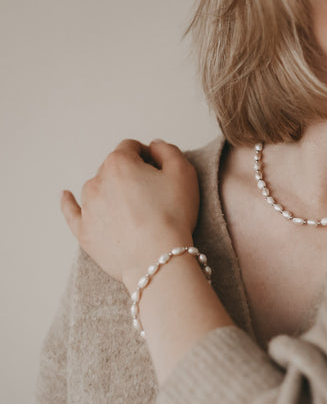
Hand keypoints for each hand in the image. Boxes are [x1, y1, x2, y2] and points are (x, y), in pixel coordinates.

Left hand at [60, 139, 198, 285]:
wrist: (157, 257)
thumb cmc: (172, 216)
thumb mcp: (183, 173)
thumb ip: (168, 151)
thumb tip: (154, 146)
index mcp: (120, 163)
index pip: (131, 147)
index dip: (146, 156)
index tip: (158, 170)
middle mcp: (98, 180)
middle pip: (113, 168)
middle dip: (130, 175)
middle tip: (151, 194)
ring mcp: (88, 207)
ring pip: (97, 188)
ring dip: (110, 191)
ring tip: (130, 207)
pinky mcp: (84, 231)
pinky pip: (71, 212)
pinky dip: (69, 202)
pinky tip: (65, 195)